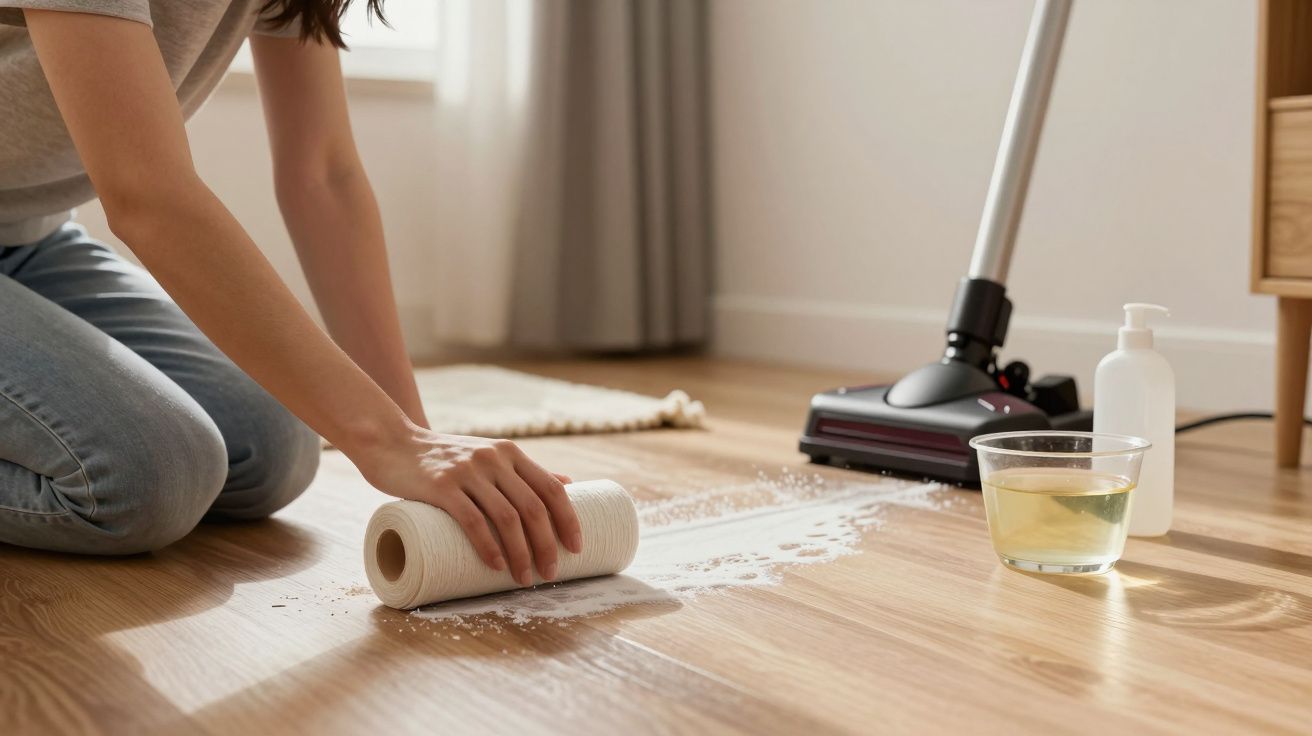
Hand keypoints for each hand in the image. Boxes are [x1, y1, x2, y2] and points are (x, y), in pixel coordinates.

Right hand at [354, 427, 581, 585]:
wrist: (391, 443)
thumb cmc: (444, 459)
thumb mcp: (488, 456)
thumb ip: (522, 470)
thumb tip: (567, 483)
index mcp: (510, 453)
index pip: (551, 488)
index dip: (569, 520)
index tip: (577, 549)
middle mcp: (493, 458)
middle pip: (533, 507)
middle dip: (548, 545)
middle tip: (550, 573)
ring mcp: (467, 471)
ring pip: (507, 517)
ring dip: (521, 553)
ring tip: (524, 579)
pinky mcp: (440, 486)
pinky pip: (472, 519)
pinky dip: (488, 545)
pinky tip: (496, 565)